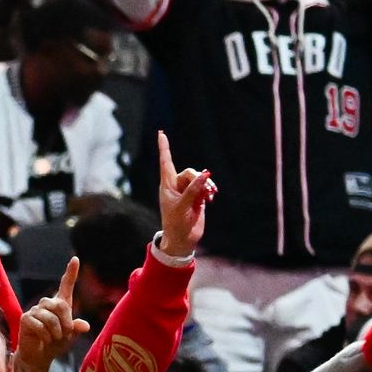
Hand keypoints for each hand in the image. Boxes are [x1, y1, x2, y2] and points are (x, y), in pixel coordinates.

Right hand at [14, 258, 88, 371]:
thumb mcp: (70, 337)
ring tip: (53, 339)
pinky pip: (39, 324)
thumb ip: (76, 328)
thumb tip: (84, 326)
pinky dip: (45, 335)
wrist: (38, 358)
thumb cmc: (54, 345)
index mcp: (59, 305)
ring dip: (55, 331)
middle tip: (65, 334)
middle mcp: (46, 305)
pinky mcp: (25, 319)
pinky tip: (44, 340)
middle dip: (65, 321)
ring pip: (50, 317)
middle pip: (59, 304)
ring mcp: (34, 310)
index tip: (75, 259)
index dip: (71, 273)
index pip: (66, 285)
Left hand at [156, 131, 212, 258]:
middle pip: (190, 172)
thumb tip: (205, 173)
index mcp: (166, 186)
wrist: (183, 238)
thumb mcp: (183, 206)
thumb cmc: (176, 223)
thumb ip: (193, 190)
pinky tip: (211, 199)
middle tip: (207, 192)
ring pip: (200, 179)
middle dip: (199, 179)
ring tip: (211, 196)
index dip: (164, 148)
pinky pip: (205, 186)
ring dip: (207, 185)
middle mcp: (176, 186)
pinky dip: (209, 191)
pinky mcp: (197, 197)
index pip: (165, 162)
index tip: (161, 133)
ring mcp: (187, 191)